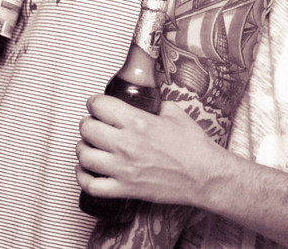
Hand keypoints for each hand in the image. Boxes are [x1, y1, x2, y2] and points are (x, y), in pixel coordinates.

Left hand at [75, 97, 220, 206]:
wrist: (204, 176)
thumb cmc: (194, 146)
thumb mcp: (175, 113)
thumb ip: (154, 104)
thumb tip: (144, 99)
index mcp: (138, 122)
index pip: (98, 105)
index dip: (95, 103)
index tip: (98, 105)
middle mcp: (126, 144)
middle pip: (87, 129)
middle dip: (89, 123)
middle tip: (95, 124)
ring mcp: (124, 168)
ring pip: (84, 156)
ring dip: (84, 148)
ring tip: (92, 146)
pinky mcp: (125, 189)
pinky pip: (91, 185)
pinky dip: (83, 177)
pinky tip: (88, 170)